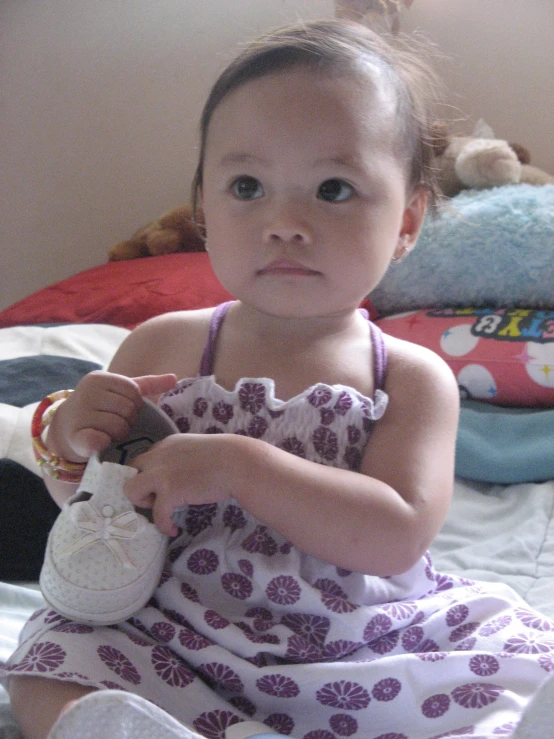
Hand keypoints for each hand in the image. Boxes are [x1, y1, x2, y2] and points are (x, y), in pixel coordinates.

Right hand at [48, 371, 176, 461]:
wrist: (65, 429)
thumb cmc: (99, 408)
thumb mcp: (120, 392)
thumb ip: (147, 384)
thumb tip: (174, 377)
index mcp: (99, 378)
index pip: (133, 391)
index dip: (135, 405)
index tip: (123, 410)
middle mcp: (86, 392)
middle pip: (128, 409)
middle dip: (128, 420)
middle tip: (116, 424)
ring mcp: (79, 414)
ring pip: (118, 427)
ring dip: (118, 434)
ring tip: (109, 433)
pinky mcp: (75, 436)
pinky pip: (101, 440)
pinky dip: (104, 444)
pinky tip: (100, 442)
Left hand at [124, 434, 233, 535]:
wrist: (238, 464)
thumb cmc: (226, 457)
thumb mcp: (196, 450)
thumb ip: (181, 458)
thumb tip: (178, 475)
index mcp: (166, 445)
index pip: (143, 459)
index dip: (147, 475)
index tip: (157, 487)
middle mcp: (158, 456)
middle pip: (131, 471)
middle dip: (141, 486)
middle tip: (157, 498)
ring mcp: (162, 474)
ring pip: (131, 490)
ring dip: (143, 503)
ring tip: (161, 509)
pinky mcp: (170, 491)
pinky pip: (156, 515)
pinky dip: (163, 525)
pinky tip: (173, 529)